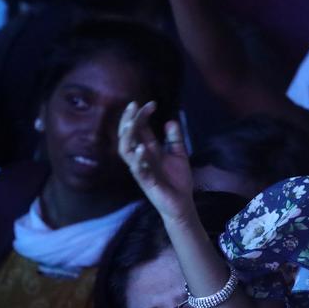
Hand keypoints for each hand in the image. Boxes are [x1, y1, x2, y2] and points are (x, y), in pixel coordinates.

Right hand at [117, 100, 194, 220]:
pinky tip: (143, 148)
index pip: (139, 129)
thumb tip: (170, 121)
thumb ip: (174, 139)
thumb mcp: (179, 155)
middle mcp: (141, 158)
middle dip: (128, 121)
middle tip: (134, 106)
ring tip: (132, 123)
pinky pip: (138, 170)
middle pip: (127, 136)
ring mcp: (142, 170)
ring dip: (128, 137)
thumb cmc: (177, 181)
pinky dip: (139, 159)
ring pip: (126, 152)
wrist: (183, 204)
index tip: (151, 103)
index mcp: (148, 150)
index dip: (142, 115)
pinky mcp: (147, 183)